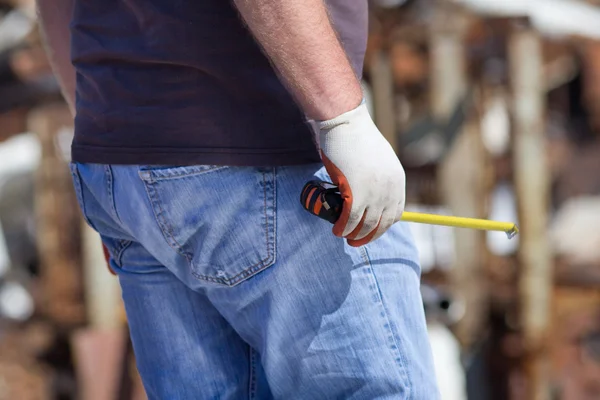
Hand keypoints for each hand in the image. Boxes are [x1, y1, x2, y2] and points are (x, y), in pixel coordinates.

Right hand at [318, 102, 405, 246]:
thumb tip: (368, 193)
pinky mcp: (356, 193)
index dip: (382, 225)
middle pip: (382, 223)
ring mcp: (374, 192)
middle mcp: (390, 188)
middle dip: (368, 236)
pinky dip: (343, 227)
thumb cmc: (355, 137)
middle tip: (356, 240)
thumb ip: (377, 176)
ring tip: (343, 235)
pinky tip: (337, 229)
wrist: (345, 122)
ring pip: (366, 224)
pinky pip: (350, 219)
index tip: (371, 229)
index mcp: (397, 179)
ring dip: (354, 234)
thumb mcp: (376, 158)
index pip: (395, 213)